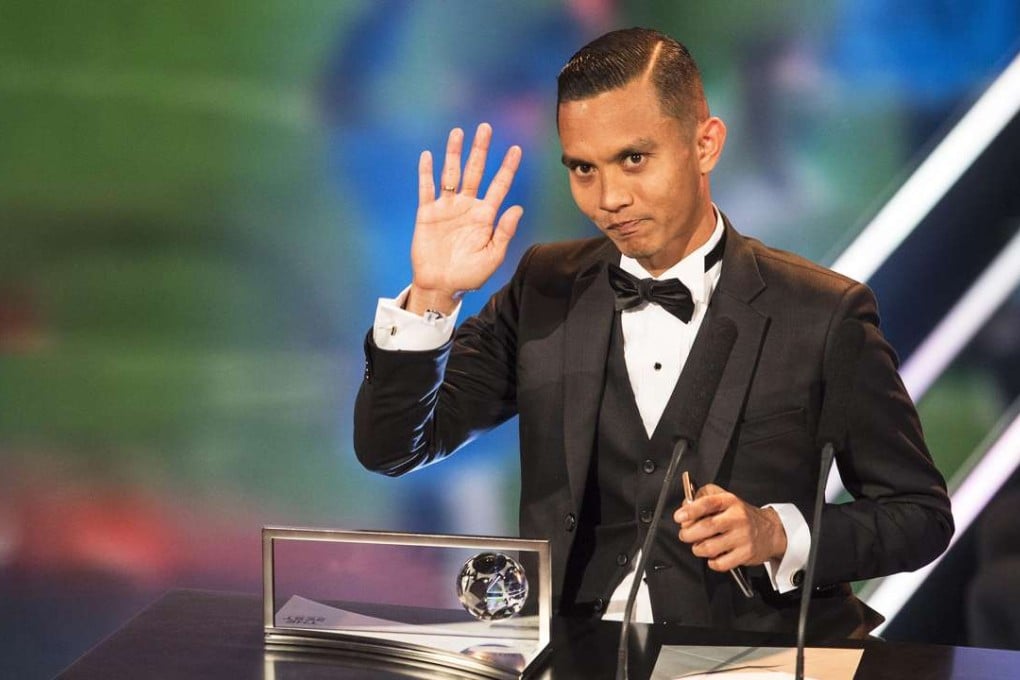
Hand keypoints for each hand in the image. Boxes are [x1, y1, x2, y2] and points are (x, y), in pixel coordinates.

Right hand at [407, 123, 523, 314]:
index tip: (516, 149)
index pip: (499, 186)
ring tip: (458, 133)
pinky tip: (428, 155)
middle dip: (480, 150)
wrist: (440, 285)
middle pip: (475, 171)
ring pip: (451, 174)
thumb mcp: (492, 256)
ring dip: (454, 154)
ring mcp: (447, 208)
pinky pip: (427, 189)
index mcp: (485, 216)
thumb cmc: (469, 275)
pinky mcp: (427, 214)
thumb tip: (518, 208)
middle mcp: (467, 206)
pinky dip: (427, 173)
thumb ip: (504, 232)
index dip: (507, 168)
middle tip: (485, 128)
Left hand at [673, 483, 786, 571]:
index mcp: (729, 501)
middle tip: (685, 535)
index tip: (679, 517)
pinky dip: (711, 562)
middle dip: (688, 534)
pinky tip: (713, 556)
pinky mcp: (746, 554)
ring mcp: (742, 537)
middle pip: (706, 527)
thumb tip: (685, 507)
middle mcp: (737, 517)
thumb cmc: (742, 516)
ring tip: (699, 546)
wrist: (770, 531)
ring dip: (698, 549)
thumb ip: (703, 498)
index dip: (690, 510)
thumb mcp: (725, 499)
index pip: (708, 503)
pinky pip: (720, 563)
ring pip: (710, 547)